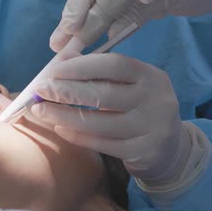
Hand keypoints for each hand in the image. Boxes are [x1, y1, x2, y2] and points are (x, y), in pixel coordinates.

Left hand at [31, 53, 189, 180]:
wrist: (171, 149)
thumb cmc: (139, 109)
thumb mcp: (130, 86)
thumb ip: (101, 73)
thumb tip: (61, 59)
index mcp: (150, 75)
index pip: (114, 64)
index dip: (81, 66)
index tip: (53, 71)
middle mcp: (155, 99)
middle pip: (103, 94)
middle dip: (66, 91)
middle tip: (40, 91)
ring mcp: (152, 127)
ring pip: (99, 122)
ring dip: (64, 116)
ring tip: (41, 111)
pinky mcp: (143, 151)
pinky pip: (102, 144)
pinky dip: (77, 136)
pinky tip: (60, 129)